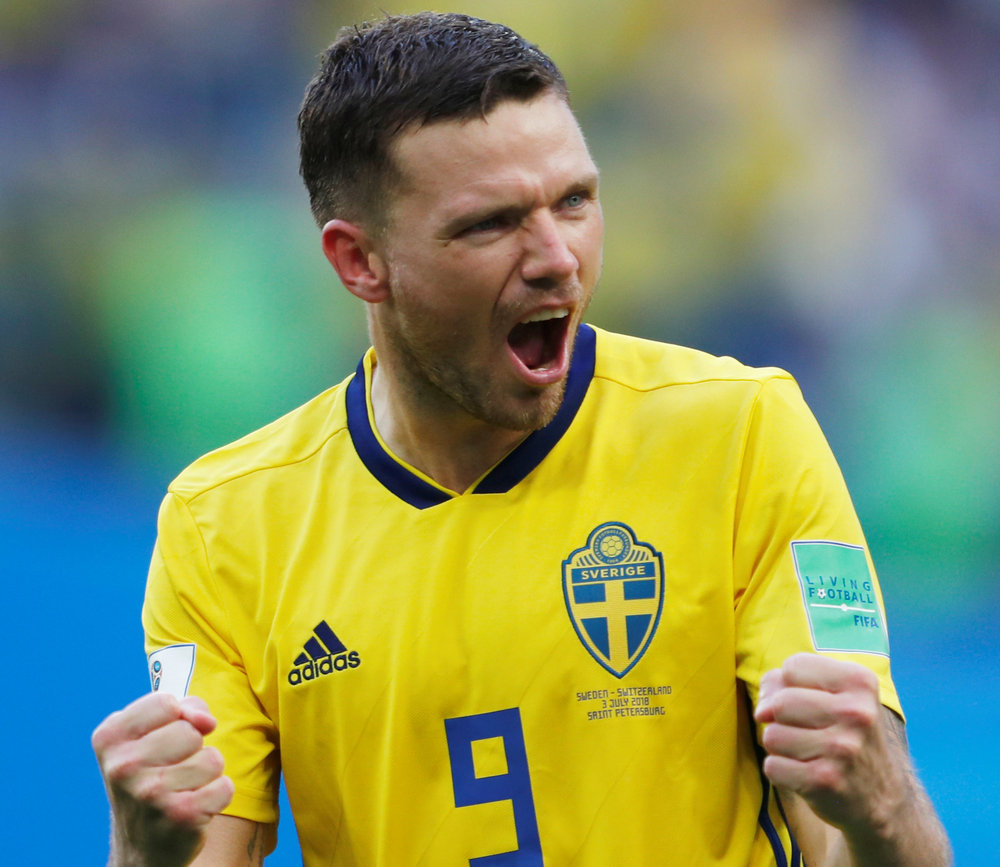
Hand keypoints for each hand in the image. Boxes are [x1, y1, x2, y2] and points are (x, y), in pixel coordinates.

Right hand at [92, 693, 234, 865]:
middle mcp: (123, 767)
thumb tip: (206, 720)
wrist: (142, 849)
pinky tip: (194, 808)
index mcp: (110, 738)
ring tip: (182, 791)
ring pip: (212, 758)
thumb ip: (183, 710)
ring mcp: (150, 793)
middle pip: (191, 731)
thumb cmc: (152, 779)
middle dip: (192, 749)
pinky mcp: (180, 815)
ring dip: (206, 774)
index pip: (167, 703)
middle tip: (171, 772)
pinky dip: (218, 796)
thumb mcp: (152, 735)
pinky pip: (225, 786)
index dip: (177, 718)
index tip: (164, 740)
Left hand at [753, 653, 906, 835]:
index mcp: (860, 682)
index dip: (789, 685)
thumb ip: (785, 683)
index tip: (810, 702)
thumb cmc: (843, 733)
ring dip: (781, 747)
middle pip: (779, 703)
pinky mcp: (825, 780)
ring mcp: (843, 749)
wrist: (880, 796)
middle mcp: (857, 714)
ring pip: (772, 735)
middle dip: (782, 719)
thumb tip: (762, 711)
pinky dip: (781, 771)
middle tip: (808, 733)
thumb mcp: (831, 694)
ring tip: (809, 753)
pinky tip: (807, 774)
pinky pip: (772, 766)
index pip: (792, 666)